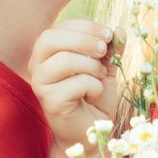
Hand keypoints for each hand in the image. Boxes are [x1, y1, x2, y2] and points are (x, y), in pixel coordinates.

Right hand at [30, 20, 118, 149]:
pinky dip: (94, 86)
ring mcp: (40, 83)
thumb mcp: (106, 67)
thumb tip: (119, 30)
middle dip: (83, 39)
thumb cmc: (94, 95)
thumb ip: (111, 49)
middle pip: (51, 38)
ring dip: (91, 66)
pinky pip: (75, 84)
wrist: (90, 130)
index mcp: (48, 52)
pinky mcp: (49, 101)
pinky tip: (94, 95)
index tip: (108, 35)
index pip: (59, 27)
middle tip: (104, 50)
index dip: (86, 26)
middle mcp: (38, 65)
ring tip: (101, 76)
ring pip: (64, 60)